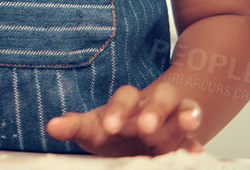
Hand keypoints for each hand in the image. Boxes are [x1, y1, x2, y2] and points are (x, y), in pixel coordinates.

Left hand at [46, 80, 204, 156]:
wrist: (139, 132)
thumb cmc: (114, 129)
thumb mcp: (94, 129)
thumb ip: (76, 126)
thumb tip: (52, 126)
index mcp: (129, 102)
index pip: (125, 96)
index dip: (118, 109)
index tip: (110, 127)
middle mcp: (154, 106)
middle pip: (160, 96)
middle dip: (154, 109)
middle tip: (145, 126)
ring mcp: (174, 121)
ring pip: (184, 109)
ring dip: (186, 114)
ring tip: (188, 122)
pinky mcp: (185, 140)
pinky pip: (194, 137)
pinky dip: (195, 143)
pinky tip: (197, 152)